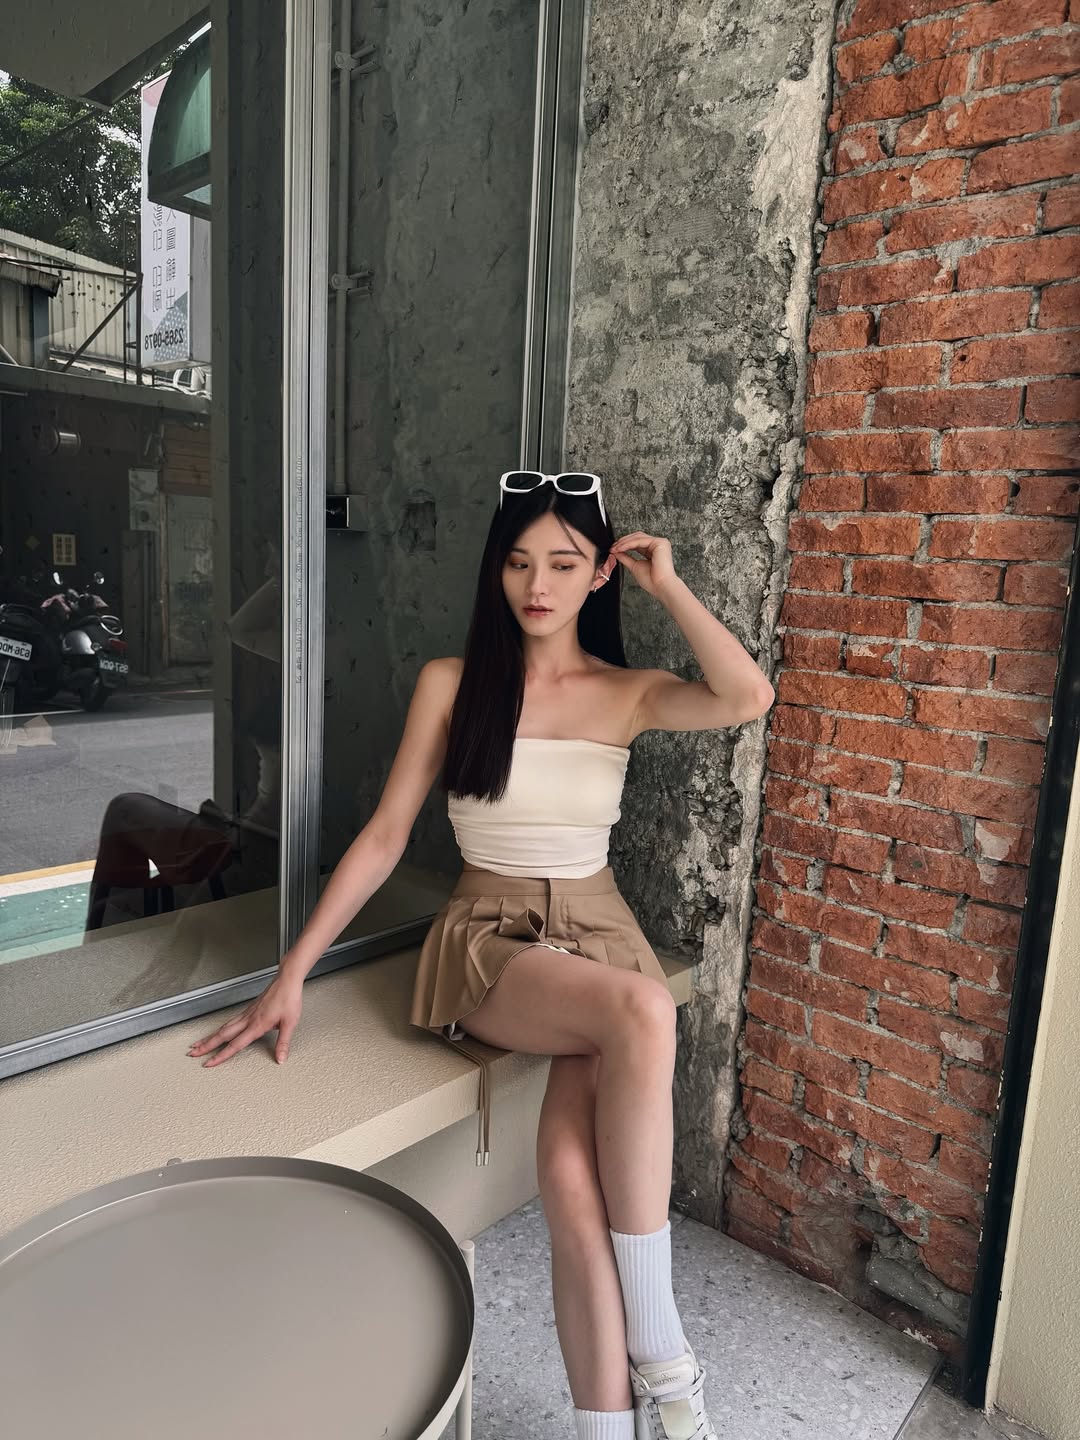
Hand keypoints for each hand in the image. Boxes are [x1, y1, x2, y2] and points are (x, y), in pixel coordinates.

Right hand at [187, 970, 303, 1067]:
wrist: (287, 980)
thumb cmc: (289, 998)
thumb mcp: (290, 1023)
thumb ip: (283, 1043)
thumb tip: (280, 1058)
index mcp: (257, 1025)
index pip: (235, 1045)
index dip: (221, 1055)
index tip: (209, 1063)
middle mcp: (248, 1019)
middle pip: (222, 1035)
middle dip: (206, 1045)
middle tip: (192, 1053)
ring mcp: (246, 1013)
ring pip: (223, 1027)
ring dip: (209, 1037)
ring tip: (198, 1044)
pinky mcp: (248, 1009)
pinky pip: (230, 1021)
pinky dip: (220, 1029)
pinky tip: (219, 1032)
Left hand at [608, 532, 678, 599]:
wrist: (660, 586)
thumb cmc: (652, 581)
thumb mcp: (634, 566)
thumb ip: (626, 558)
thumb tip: (616, 552)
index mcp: (653, 550)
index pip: (637, 542)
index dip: (624, 544)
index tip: (613, 549)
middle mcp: (658, 545)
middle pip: (637, 537)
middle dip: (623, 541)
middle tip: (613, 547)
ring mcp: (660, 543)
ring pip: (638, 537)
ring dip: (624, 542)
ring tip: (615, 548)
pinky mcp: (660, 543)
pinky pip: (640, 540)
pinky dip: (629, 544)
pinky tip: (621, 548)